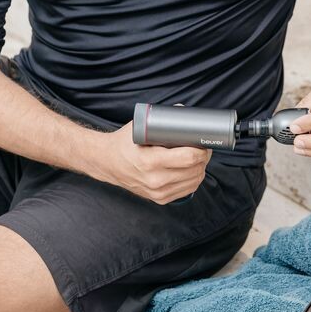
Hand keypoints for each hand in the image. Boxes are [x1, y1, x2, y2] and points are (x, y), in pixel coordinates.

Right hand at [87, 123, 211, 203]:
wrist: (107, 163)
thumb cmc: (125, 143)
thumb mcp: (140, 128)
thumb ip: (163, 121)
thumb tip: (185, 112)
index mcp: (149, 161)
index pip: (188, 158)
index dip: (201, 150)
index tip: (203, 142)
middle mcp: (155, 180)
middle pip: (194, 170)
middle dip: (203, 158)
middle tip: (203, 148)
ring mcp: (158, 192)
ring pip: (194, 181)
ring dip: (201, 169)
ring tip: (198, 158)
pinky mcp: (160, 199)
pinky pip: (187, 190)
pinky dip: (193, 180)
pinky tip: (192, 171)